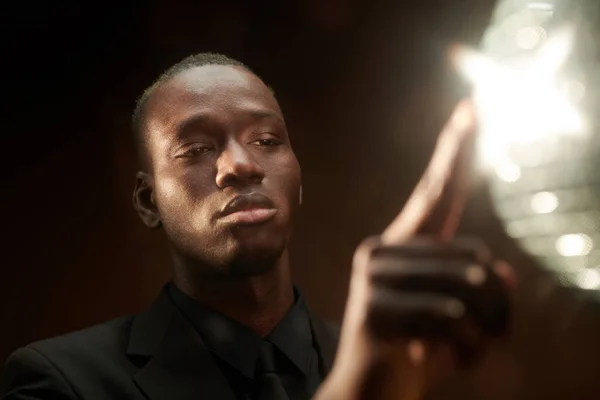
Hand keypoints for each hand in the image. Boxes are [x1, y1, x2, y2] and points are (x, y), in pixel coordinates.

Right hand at [315, 100, 513, 399]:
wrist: (369, 393)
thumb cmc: (413, 350)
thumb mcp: (455, 317)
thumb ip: (475, 287)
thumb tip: (502, 274)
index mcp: (401, 245)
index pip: (436, 191)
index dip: (456, 149)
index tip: (473, 107)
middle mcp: (383, 250)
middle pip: (474, 256)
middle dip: (498, 304)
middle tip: (490, 335)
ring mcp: (374, 277)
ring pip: (468, 282)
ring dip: (486, 327)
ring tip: (469, 348)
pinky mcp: (373, 308)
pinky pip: (450, 316)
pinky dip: (467, 346)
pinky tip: (445, 359)